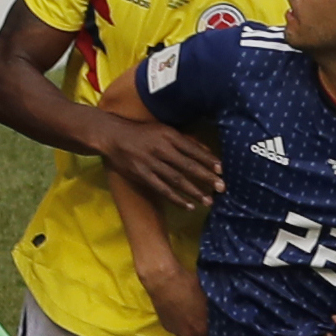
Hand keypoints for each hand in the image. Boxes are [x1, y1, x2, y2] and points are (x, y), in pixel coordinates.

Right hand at [99, 116, 223, 209]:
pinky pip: (162, 189)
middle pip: (188, 165)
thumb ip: (184, 140)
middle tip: (222, 188)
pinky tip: (188, 206)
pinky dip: (176, 199)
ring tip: (209, 201)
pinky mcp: (142, 175)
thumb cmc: (142, 132)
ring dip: (194, 191)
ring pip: (176, 179)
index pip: (192, 149)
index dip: (208, 159)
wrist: (112, 136)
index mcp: (168, 135)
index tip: (222, 170)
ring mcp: (150, 163)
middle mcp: (161, 149)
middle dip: (206, 177)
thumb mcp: (163, 130)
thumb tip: (206, 149)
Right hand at [143, 264, 206, 335]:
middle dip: (196, 328)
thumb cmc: (187, 285)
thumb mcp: (204, 297)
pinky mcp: (164, 324)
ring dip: (185, 325)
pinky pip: (174, 326)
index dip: (208, 329)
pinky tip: (175, 310)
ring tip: (185, 312)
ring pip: (183, 331)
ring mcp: (174, 330)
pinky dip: (176, 321)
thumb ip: (206, 312)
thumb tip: (206, 316)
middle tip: (196, 316)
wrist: (162, 280)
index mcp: (200, 328)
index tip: (207, 322)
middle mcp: (187, 334)